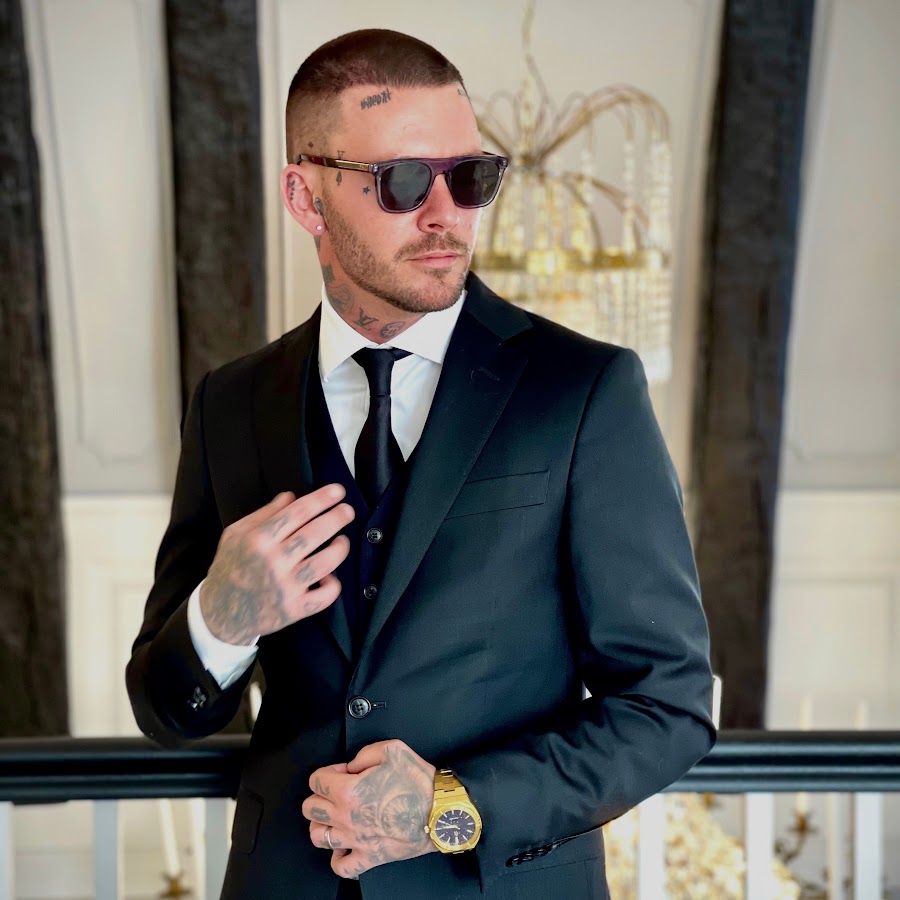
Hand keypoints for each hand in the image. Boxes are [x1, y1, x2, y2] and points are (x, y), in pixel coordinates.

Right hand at [199, 486, 354, 644]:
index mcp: (258, 540)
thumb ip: (264, 513)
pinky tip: (330, 575)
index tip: (337, 491)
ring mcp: (286, 587)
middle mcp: (274, 562)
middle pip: (314, 534)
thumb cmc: (230, 569)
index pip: (297, 513)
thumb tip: (291, 496)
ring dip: (340, 548)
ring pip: (325, 563)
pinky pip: (325, 596)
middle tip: (347, 511)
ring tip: (343, 540)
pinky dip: (333, 584)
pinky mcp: (294, 609)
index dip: (321, 499)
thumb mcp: (236, 534)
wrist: (220, 613)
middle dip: (336, 518)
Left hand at [302, 739, 437, 879]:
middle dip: (320, 795)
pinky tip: (346, 846)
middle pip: (310, 809)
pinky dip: (338, 858)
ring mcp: (355, 841)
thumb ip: (364, 754)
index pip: (316, 780)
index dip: (328, 771)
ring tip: (335, 817)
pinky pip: (341, 867)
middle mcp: (346, 818)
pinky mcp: (368, 857)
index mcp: (349, 791)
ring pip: (318, 837)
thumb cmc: (419, 783)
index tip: (342, 772)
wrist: (440, 813)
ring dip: (322, 825)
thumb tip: (352, 766)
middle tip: (337, 791)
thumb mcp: (392, 750)